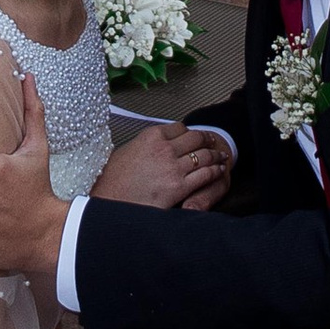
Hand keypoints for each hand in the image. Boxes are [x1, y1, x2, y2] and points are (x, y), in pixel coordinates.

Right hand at [96, 120, 230, 212]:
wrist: (108, 201)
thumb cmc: (111, 181)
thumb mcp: (125, 151)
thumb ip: (143, 145)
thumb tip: (151, 145)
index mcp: (150, 137)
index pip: (179, 127)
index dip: (190, 131)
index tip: (194, 134)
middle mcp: (164, 148)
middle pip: (195, 138)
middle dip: (208, 139)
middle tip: (213, 141)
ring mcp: (173, 167)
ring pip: (204, 155)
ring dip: (215, 154)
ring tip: (221, 156)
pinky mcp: (179, 186)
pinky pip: (205, 174)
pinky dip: (215, 171)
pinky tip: (219, 171)